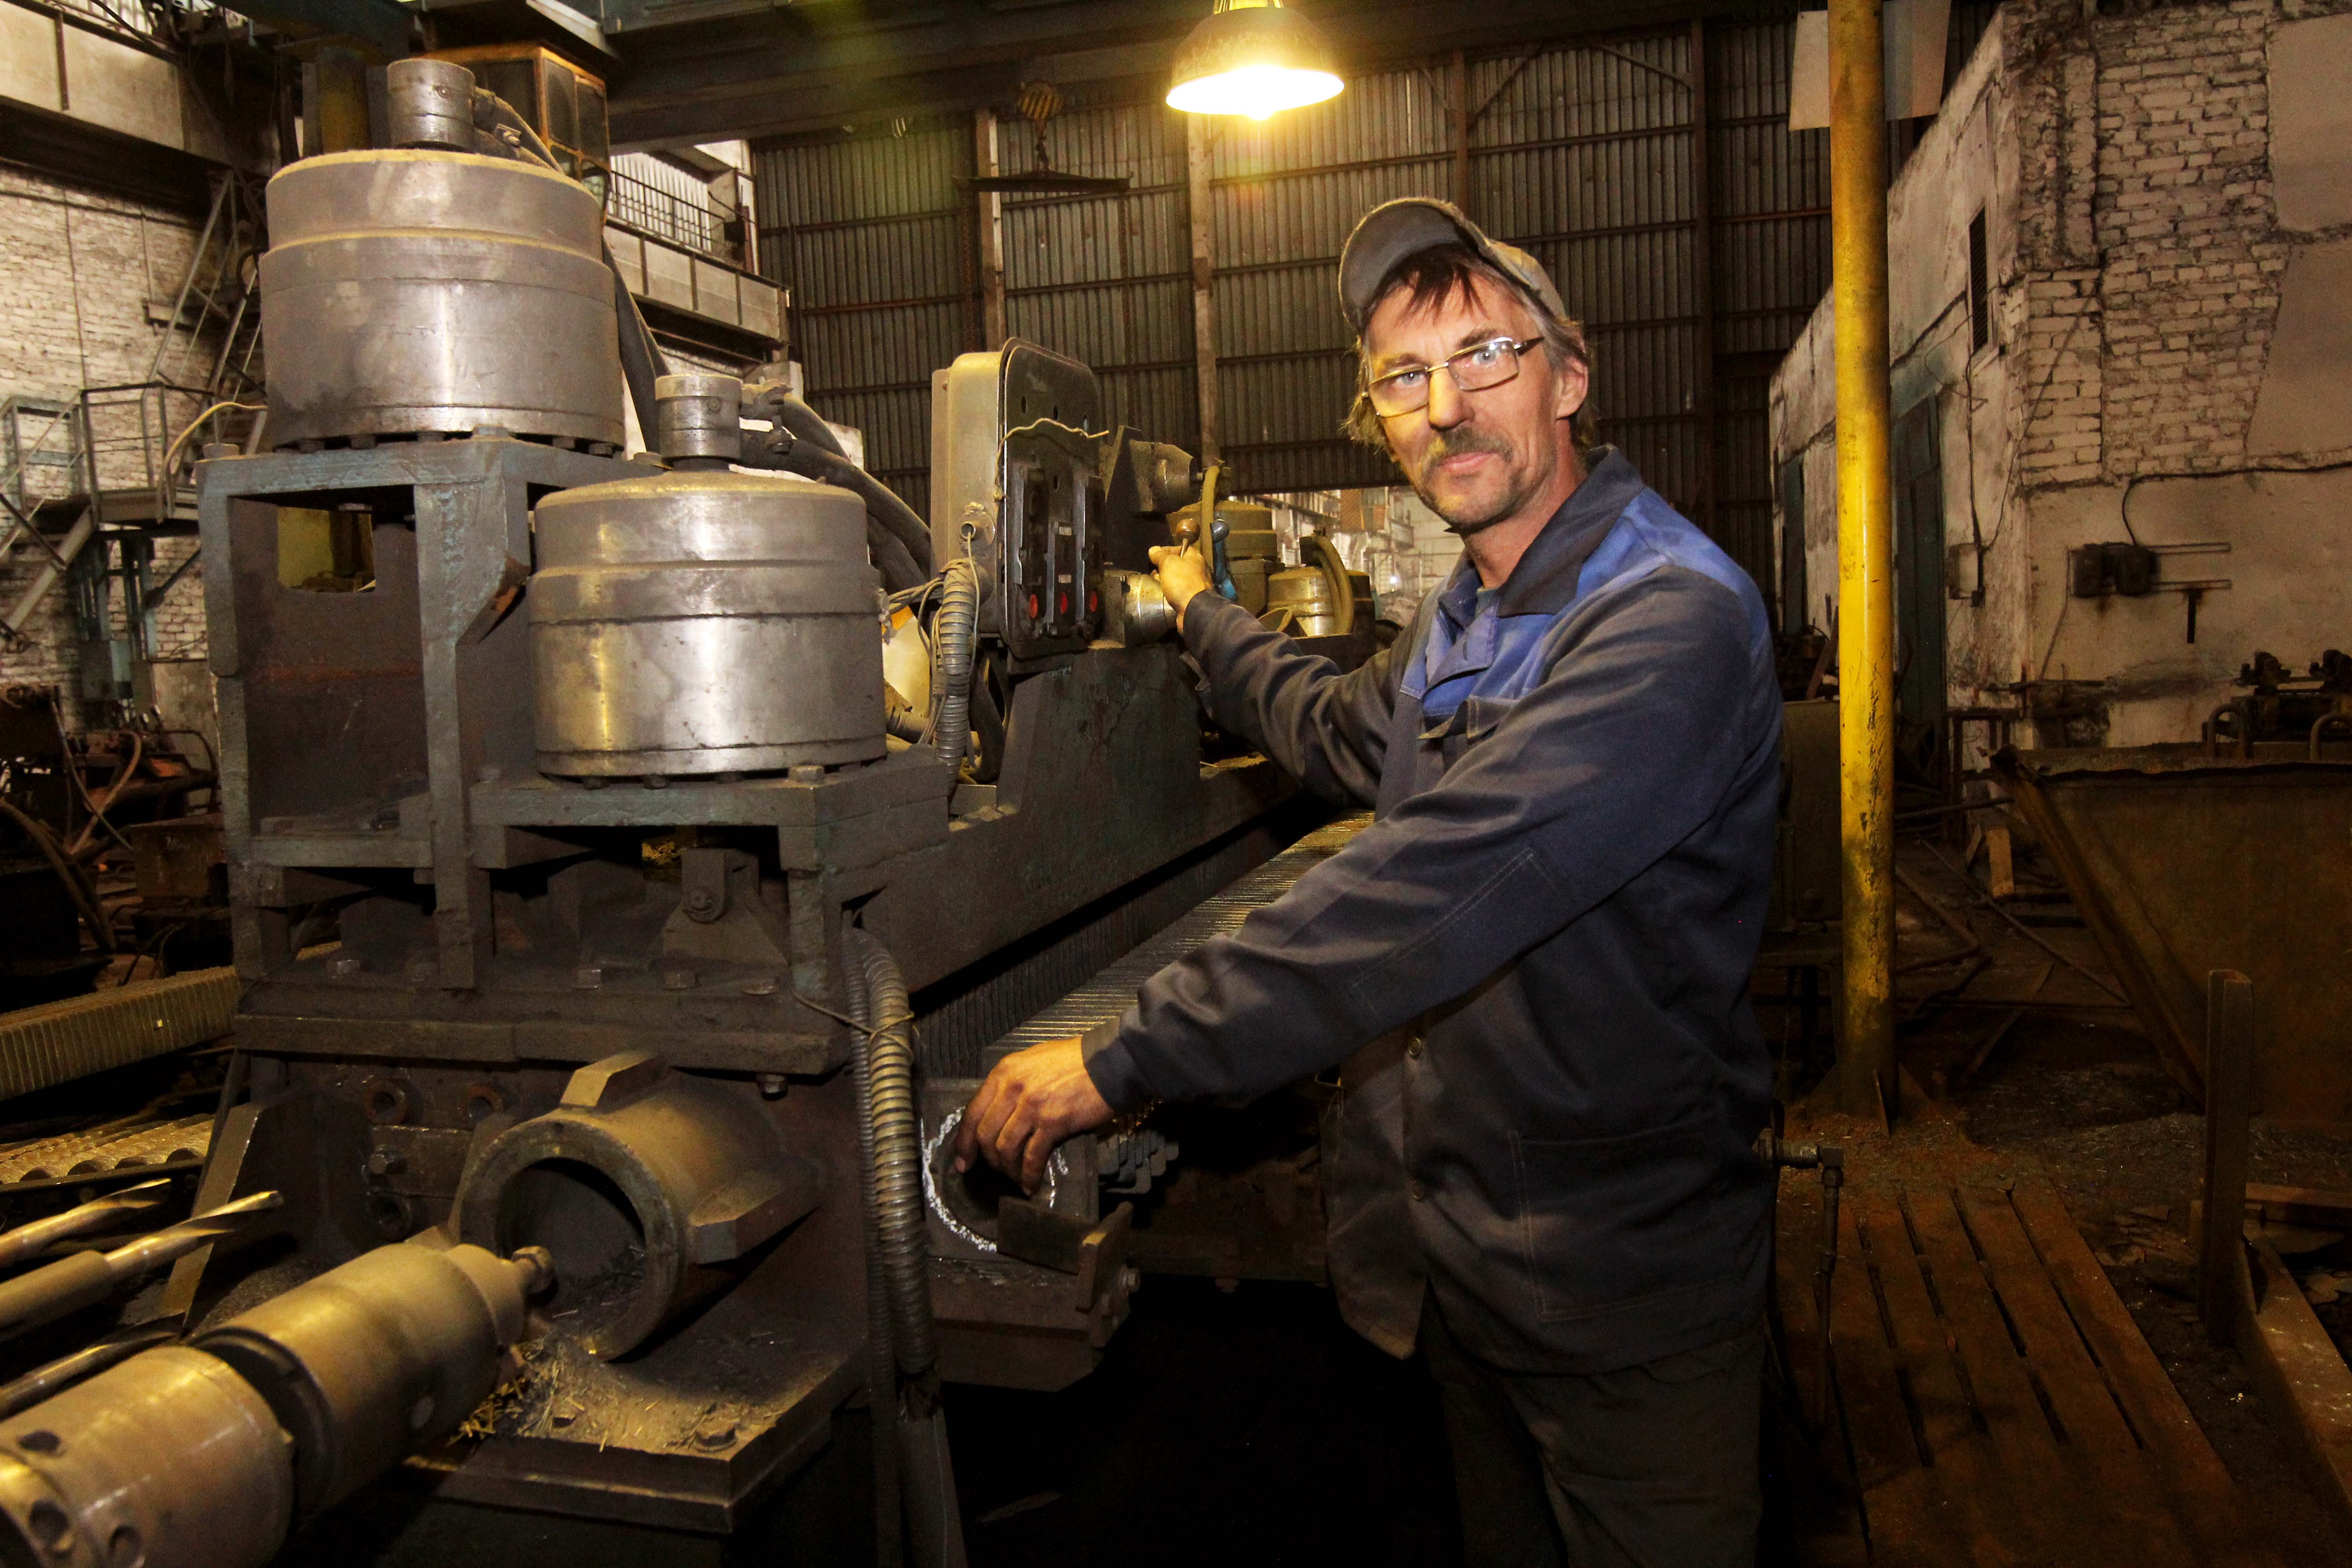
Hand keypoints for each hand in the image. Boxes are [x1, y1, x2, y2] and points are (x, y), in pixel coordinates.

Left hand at [953, 1037, 1113, 1191]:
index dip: (964, 1142)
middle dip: (986, 1159)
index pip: (972, 1112)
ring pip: (1005, 1148)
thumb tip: (998, 1111)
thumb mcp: (1032, 1062)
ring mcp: (1031, 1106)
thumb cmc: (1074, 1060)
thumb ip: (1011, 1083)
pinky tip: (1031, 1184)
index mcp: (1004, 1072)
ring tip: (1016, 1177)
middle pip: (985, 1134)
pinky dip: (1028, 1175)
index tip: (964, 1161)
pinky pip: (1032, 1156)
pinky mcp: (1053, 1122)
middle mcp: (1012, 1088)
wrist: (1108, 1061)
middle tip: (993, 1173)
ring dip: (1008, 1169)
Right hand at [1147, 539, 1214, 624]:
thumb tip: (1153, 550)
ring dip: (1166, 580)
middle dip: (1164, 567)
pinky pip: (1179, 591)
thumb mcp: (1168, 564)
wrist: (1194, 610)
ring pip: (1177, 579)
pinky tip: (1163, 594)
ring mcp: (1196, 585)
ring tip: (1157, 583)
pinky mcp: (1193, 598)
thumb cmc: (1182, 582)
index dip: (1166, 550)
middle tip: (1154, 571)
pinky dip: (1171, 592)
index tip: (1154, 555)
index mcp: (1195, 558)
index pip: (1180, 548)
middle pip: (1178, 564)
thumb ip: (1160, 556)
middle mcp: (1198, 570)